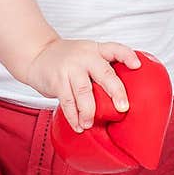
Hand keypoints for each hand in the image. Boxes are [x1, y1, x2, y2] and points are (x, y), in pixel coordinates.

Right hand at [23, 39, 140, 132]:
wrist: (36, 54)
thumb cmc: (66, 59)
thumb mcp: (86, 55)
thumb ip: (101, 69)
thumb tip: (121, 97)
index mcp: (96, 50)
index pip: (115, 49)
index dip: (127, 56)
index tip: (137, 66)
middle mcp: (85, 57)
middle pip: (104, 73)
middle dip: (116, 91)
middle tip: (122, 108)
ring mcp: (70, 68)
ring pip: (84, 92)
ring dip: (89, 111)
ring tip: (90, 123)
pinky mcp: (57, 80)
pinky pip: (67, 102)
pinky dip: (73, 116)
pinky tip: (78, 125)